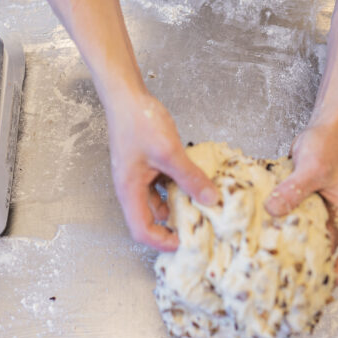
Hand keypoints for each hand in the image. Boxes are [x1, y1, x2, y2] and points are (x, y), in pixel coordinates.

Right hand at [104, 91, 218, 250]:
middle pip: (150, 218)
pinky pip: (162, 183)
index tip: (185, 242)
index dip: (162, 242)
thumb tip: (211, 199)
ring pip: (159, 200)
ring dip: (178, 203)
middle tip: (199, 225)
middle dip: (173, 225)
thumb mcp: (169, 152)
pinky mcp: (146, 164)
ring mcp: (139, 175)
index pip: (141, 230)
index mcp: (129, 191)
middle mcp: (132, 187)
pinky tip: (195, 180)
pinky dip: (178, 185)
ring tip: (202, 203)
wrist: (127, 96)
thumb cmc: (138, 122)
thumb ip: (190, 177)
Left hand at [264, 123, 337, 284]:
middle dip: (310, 267)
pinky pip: (292, 221)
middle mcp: (334, 217)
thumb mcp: (313, 169)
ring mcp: (318, 210)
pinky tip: (260, 234)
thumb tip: (274, 209)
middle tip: (287, 281)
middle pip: (327, 251)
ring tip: (270, 262)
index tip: (322, 284)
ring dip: (292, 247)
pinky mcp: (301, 202)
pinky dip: (280, 228)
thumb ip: (295, 189)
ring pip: (307, 237)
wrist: (322, 128)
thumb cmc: (328, 146)